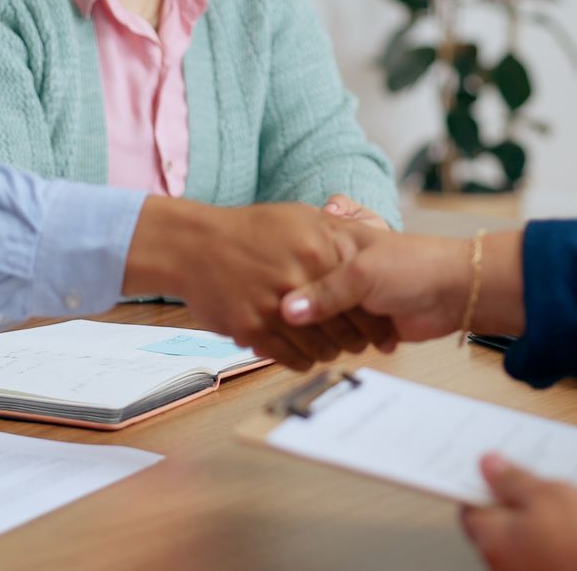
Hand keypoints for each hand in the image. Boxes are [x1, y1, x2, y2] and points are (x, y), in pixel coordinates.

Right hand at [123, 198, 396, 370]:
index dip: (377, 320)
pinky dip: (303, 359)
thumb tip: (373, 240)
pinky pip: (293, 358)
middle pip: (348, 329)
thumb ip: (337, 230)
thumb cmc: (247, 230)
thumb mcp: (300, 216)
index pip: (365, 298)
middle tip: (359, 344)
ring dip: (329, 352)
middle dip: (357, 341)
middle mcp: (301, 277)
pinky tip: (303, 351)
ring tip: (330, 347)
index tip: (382, 328)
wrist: (193, 246)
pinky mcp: (253, 329)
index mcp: (320, 249)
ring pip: (322, 348)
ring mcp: (276, 305)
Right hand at [280, 230, 525, 346]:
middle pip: (299, 301)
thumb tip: (287, 313)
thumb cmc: (413, 265)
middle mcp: (333, 271)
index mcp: (329, 244)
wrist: (455, 291)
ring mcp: (345, 300)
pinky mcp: (357, 326)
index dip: (281, 285)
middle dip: (303, 316)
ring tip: (331, 334)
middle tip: (301, 323)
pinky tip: (330, 348)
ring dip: (321, 336)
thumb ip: (325, 293)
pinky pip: (333, 342)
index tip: (271, 299)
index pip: (291, 267)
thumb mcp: (363, 272)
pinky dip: (332, 348)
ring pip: (314, 325)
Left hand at [461, 453, 576, 570]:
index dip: (480, 486)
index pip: (469, 509)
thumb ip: (512, 479)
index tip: (493, 471)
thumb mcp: (545, 492)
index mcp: (491, 537)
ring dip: (535, 521)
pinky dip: (553, 538)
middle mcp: (502, 563)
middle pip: (496, 525)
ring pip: (522, 540)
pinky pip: (544, 553)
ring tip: (562, 501)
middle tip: (533, 481)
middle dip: (511, 502)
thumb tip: (488, 466)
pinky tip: (575, 524)